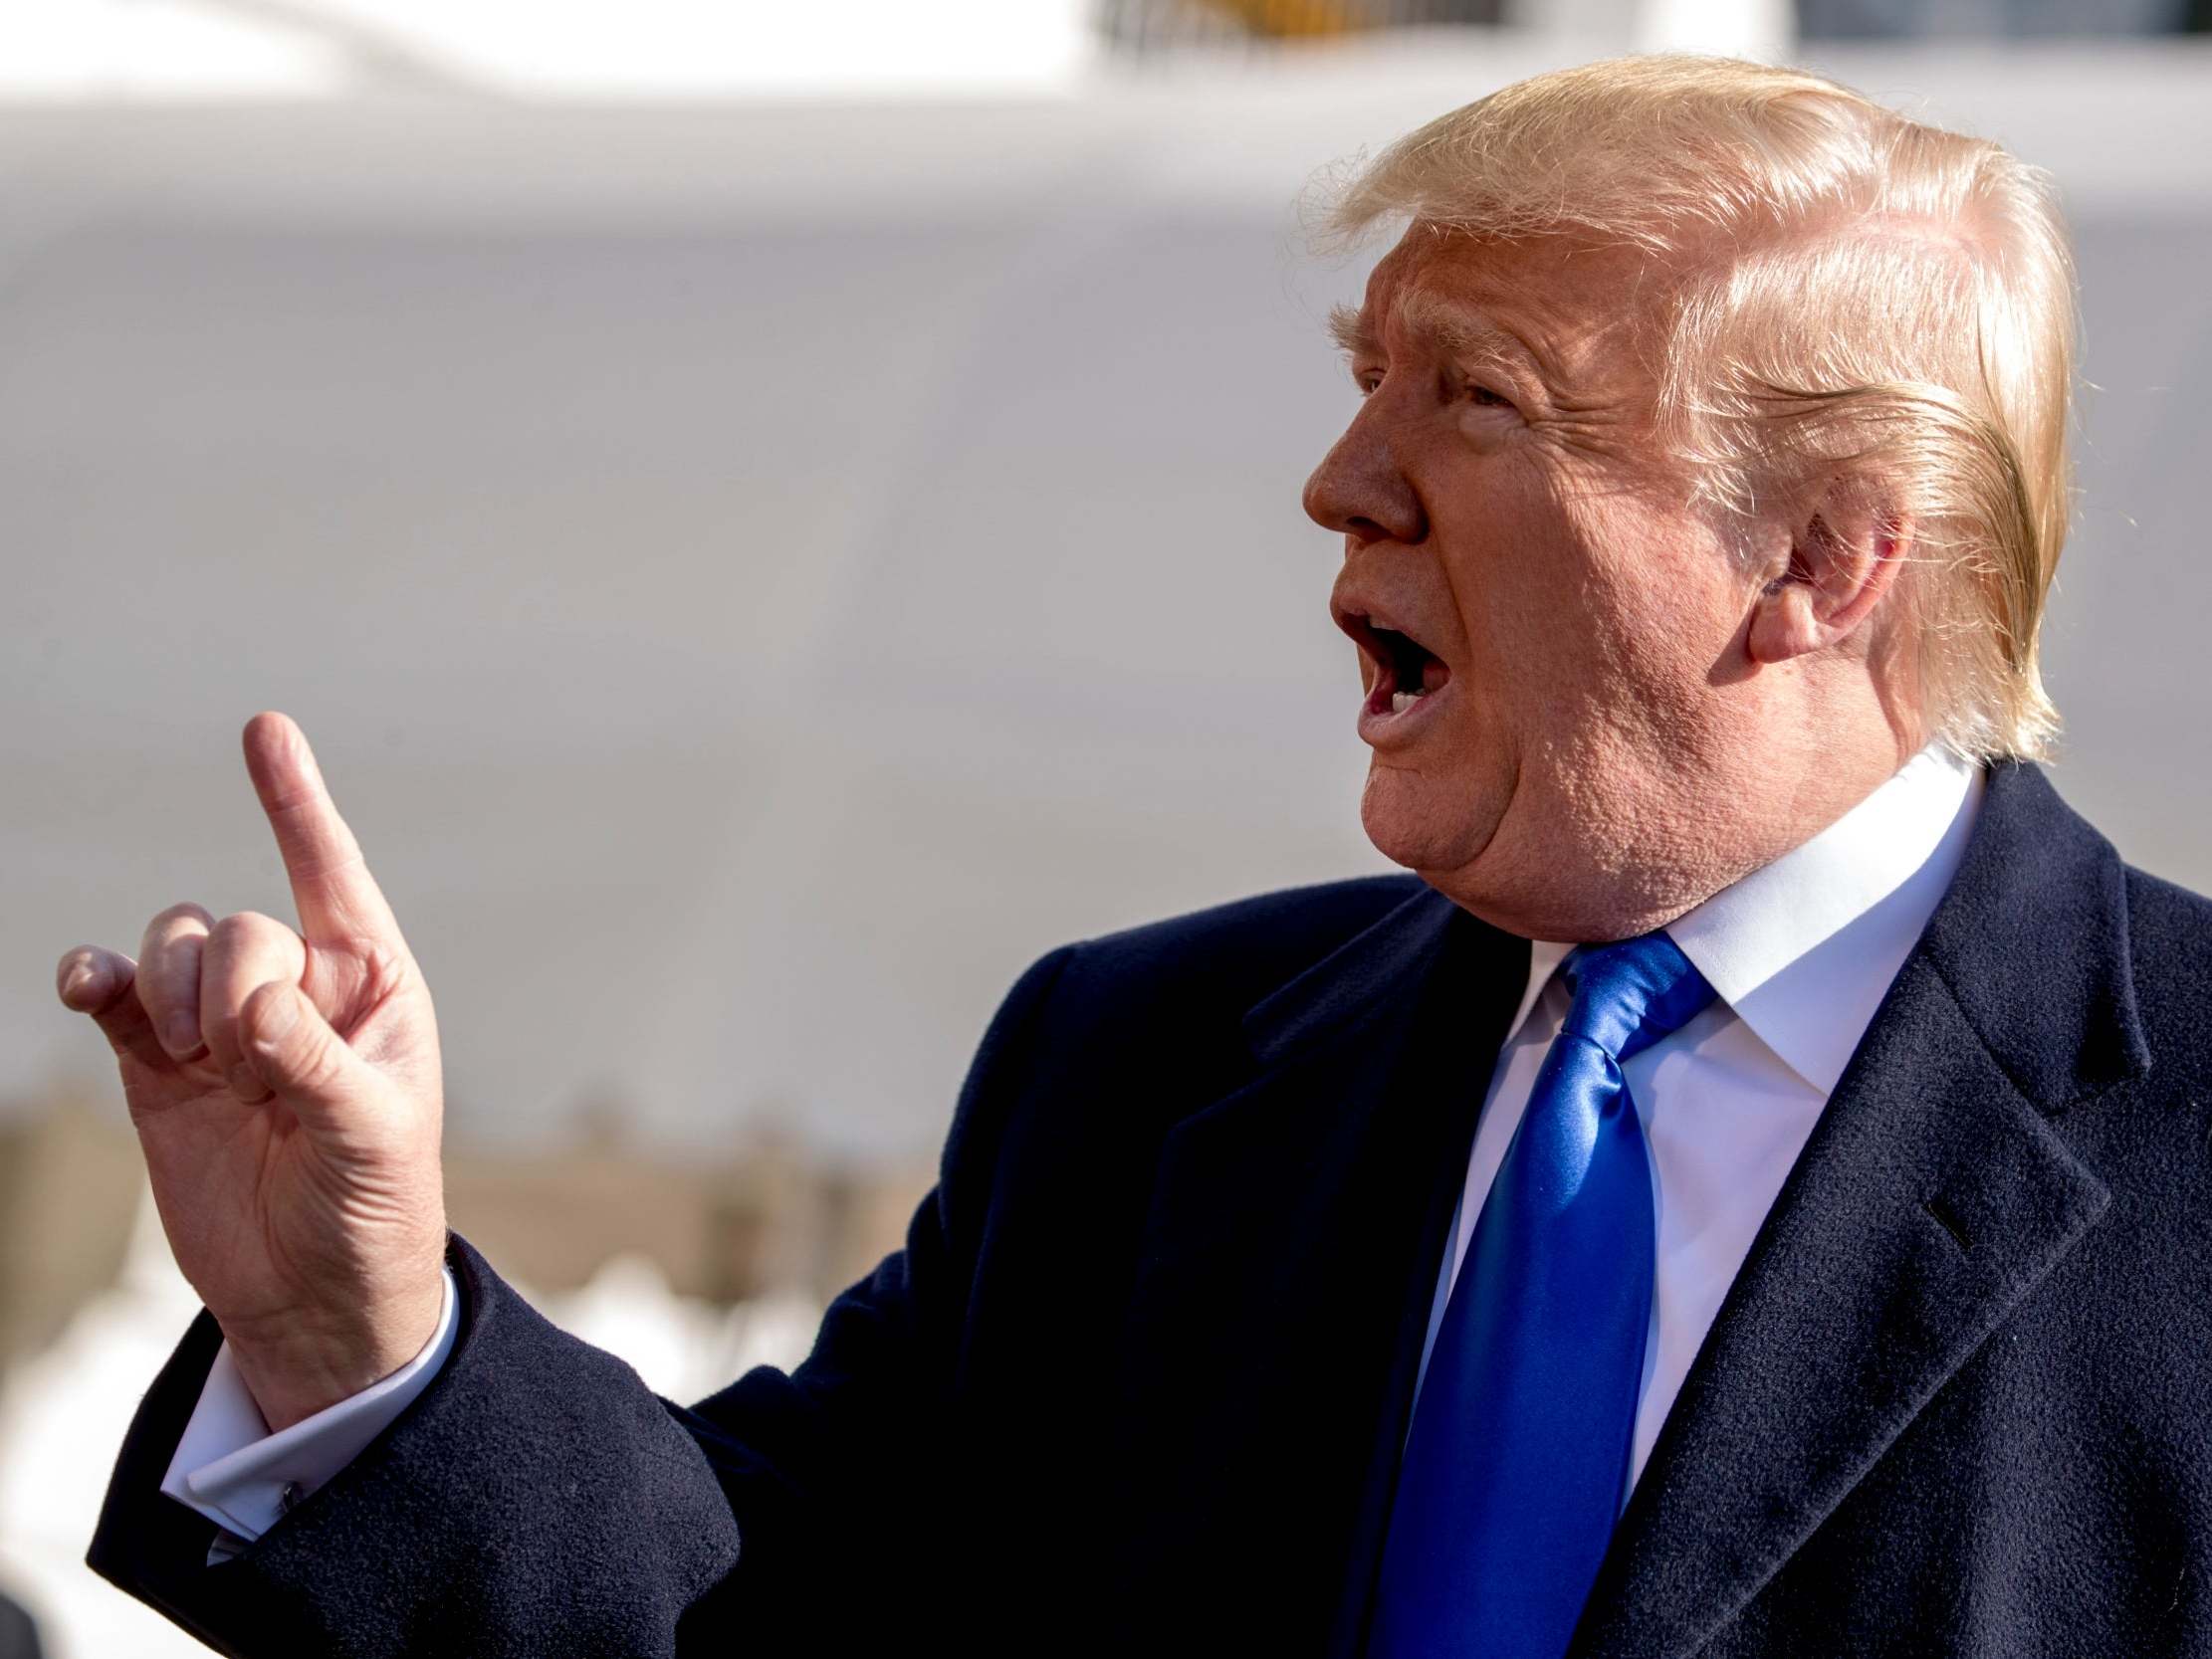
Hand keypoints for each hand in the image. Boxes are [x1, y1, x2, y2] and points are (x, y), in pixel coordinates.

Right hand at [56, 712, 446, 1429]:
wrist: (312, 1291)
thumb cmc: (374, 1202)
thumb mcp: (369, 1132)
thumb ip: (313, 1062)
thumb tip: (248, 1009)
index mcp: (370, 984)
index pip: (332, 874)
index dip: (295, 803)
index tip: (264, 728)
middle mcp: (295, 987)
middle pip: (239, 925)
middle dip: (236, 991)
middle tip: (263, 1075)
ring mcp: (220, 1023)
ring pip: (175, 948)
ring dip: (178, 999)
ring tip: (222, 1079)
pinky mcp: (158, 1064)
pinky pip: (113, 995)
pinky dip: (94, 982)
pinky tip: (87, 988)